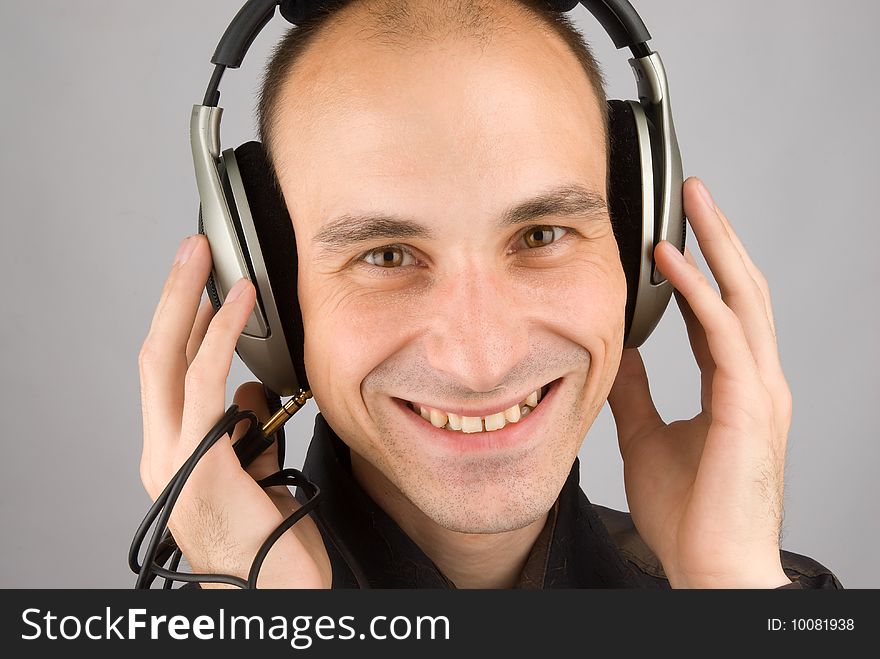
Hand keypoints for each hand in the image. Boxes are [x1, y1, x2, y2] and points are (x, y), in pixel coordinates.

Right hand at [138, 234, 329, 587]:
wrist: (278, 596)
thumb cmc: (273, 545)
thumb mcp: (259, 476)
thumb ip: (247, 433)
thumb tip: (251, 390)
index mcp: (176, 457)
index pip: (169, 377)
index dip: (182, 325)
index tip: (201, 286)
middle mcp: (164, 456)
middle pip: (154, 358)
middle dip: (171, 298)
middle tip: (191, 251)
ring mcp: (175, 461)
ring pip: (167, 361)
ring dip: (188, 302)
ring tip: (207, 260)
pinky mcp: (200, 465)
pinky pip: (206, 385)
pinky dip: (220, 336)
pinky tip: (238, 304)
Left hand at [607, 177, 791, 587]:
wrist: (711, 566)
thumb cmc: (689, 514)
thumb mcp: (646, 437)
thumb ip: (637, 392)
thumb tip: (618, 354)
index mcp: (734, 387)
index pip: (720, 312)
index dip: (702, 269)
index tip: (675, 234)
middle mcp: (755, 380)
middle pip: (742, 290)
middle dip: (719, 237)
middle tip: (694, 193)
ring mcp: (758, 390)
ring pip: (743, 298)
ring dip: (717, 245)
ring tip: (691, 204)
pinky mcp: (748, 404)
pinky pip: (723, 334)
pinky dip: (699, 292)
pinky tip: (671, 261)